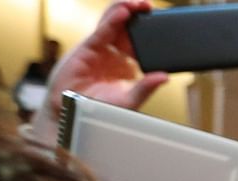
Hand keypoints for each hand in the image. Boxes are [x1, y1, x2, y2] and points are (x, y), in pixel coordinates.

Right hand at [24, 1, 167, 145]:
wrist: (73, 113)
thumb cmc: (98, 108)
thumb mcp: (129, 100)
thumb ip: (145, 88)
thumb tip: (164, 77)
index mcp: (125, 63)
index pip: (138, 41)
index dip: (148, 30)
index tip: (162, 23)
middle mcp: (113, 53)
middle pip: (126, 26)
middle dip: (137, 13)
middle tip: (149, 6)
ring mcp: (100, 48)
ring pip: (112, 22)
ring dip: (124, 10)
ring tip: (138, 3)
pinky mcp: (87, 48)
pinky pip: (102, 30)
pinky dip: (112, 20)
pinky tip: (123, 13)